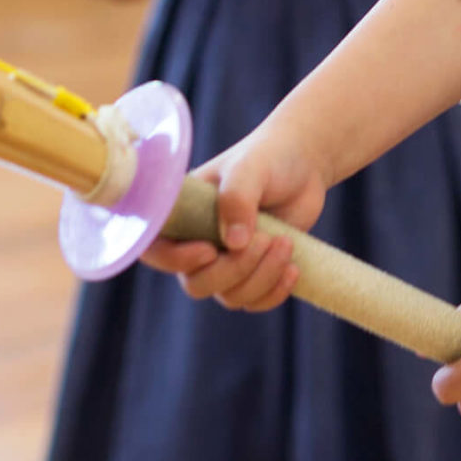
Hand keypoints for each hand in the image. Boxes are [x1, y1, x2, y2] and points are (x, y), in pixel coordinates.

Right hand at [142, 118, 329, 309]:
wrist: (304, 165)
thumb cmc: (269, 157)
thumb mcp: (250, 168)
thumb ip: (236, 198)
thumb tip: (233, 244)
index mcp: (184, 212)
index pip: (156, 250)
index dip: (175, 260)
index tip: (210, 250)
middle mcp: (198, 241)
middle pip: (197, 284)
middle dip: (234, 269)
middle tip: (266, 239)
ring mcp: (225, 261)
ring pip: (229, 296)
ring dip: (262, 277)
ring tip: (285, 243)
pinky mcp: (253, 273)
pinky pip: (254, 302)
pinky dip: (274, 293)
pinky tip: (293, 268)